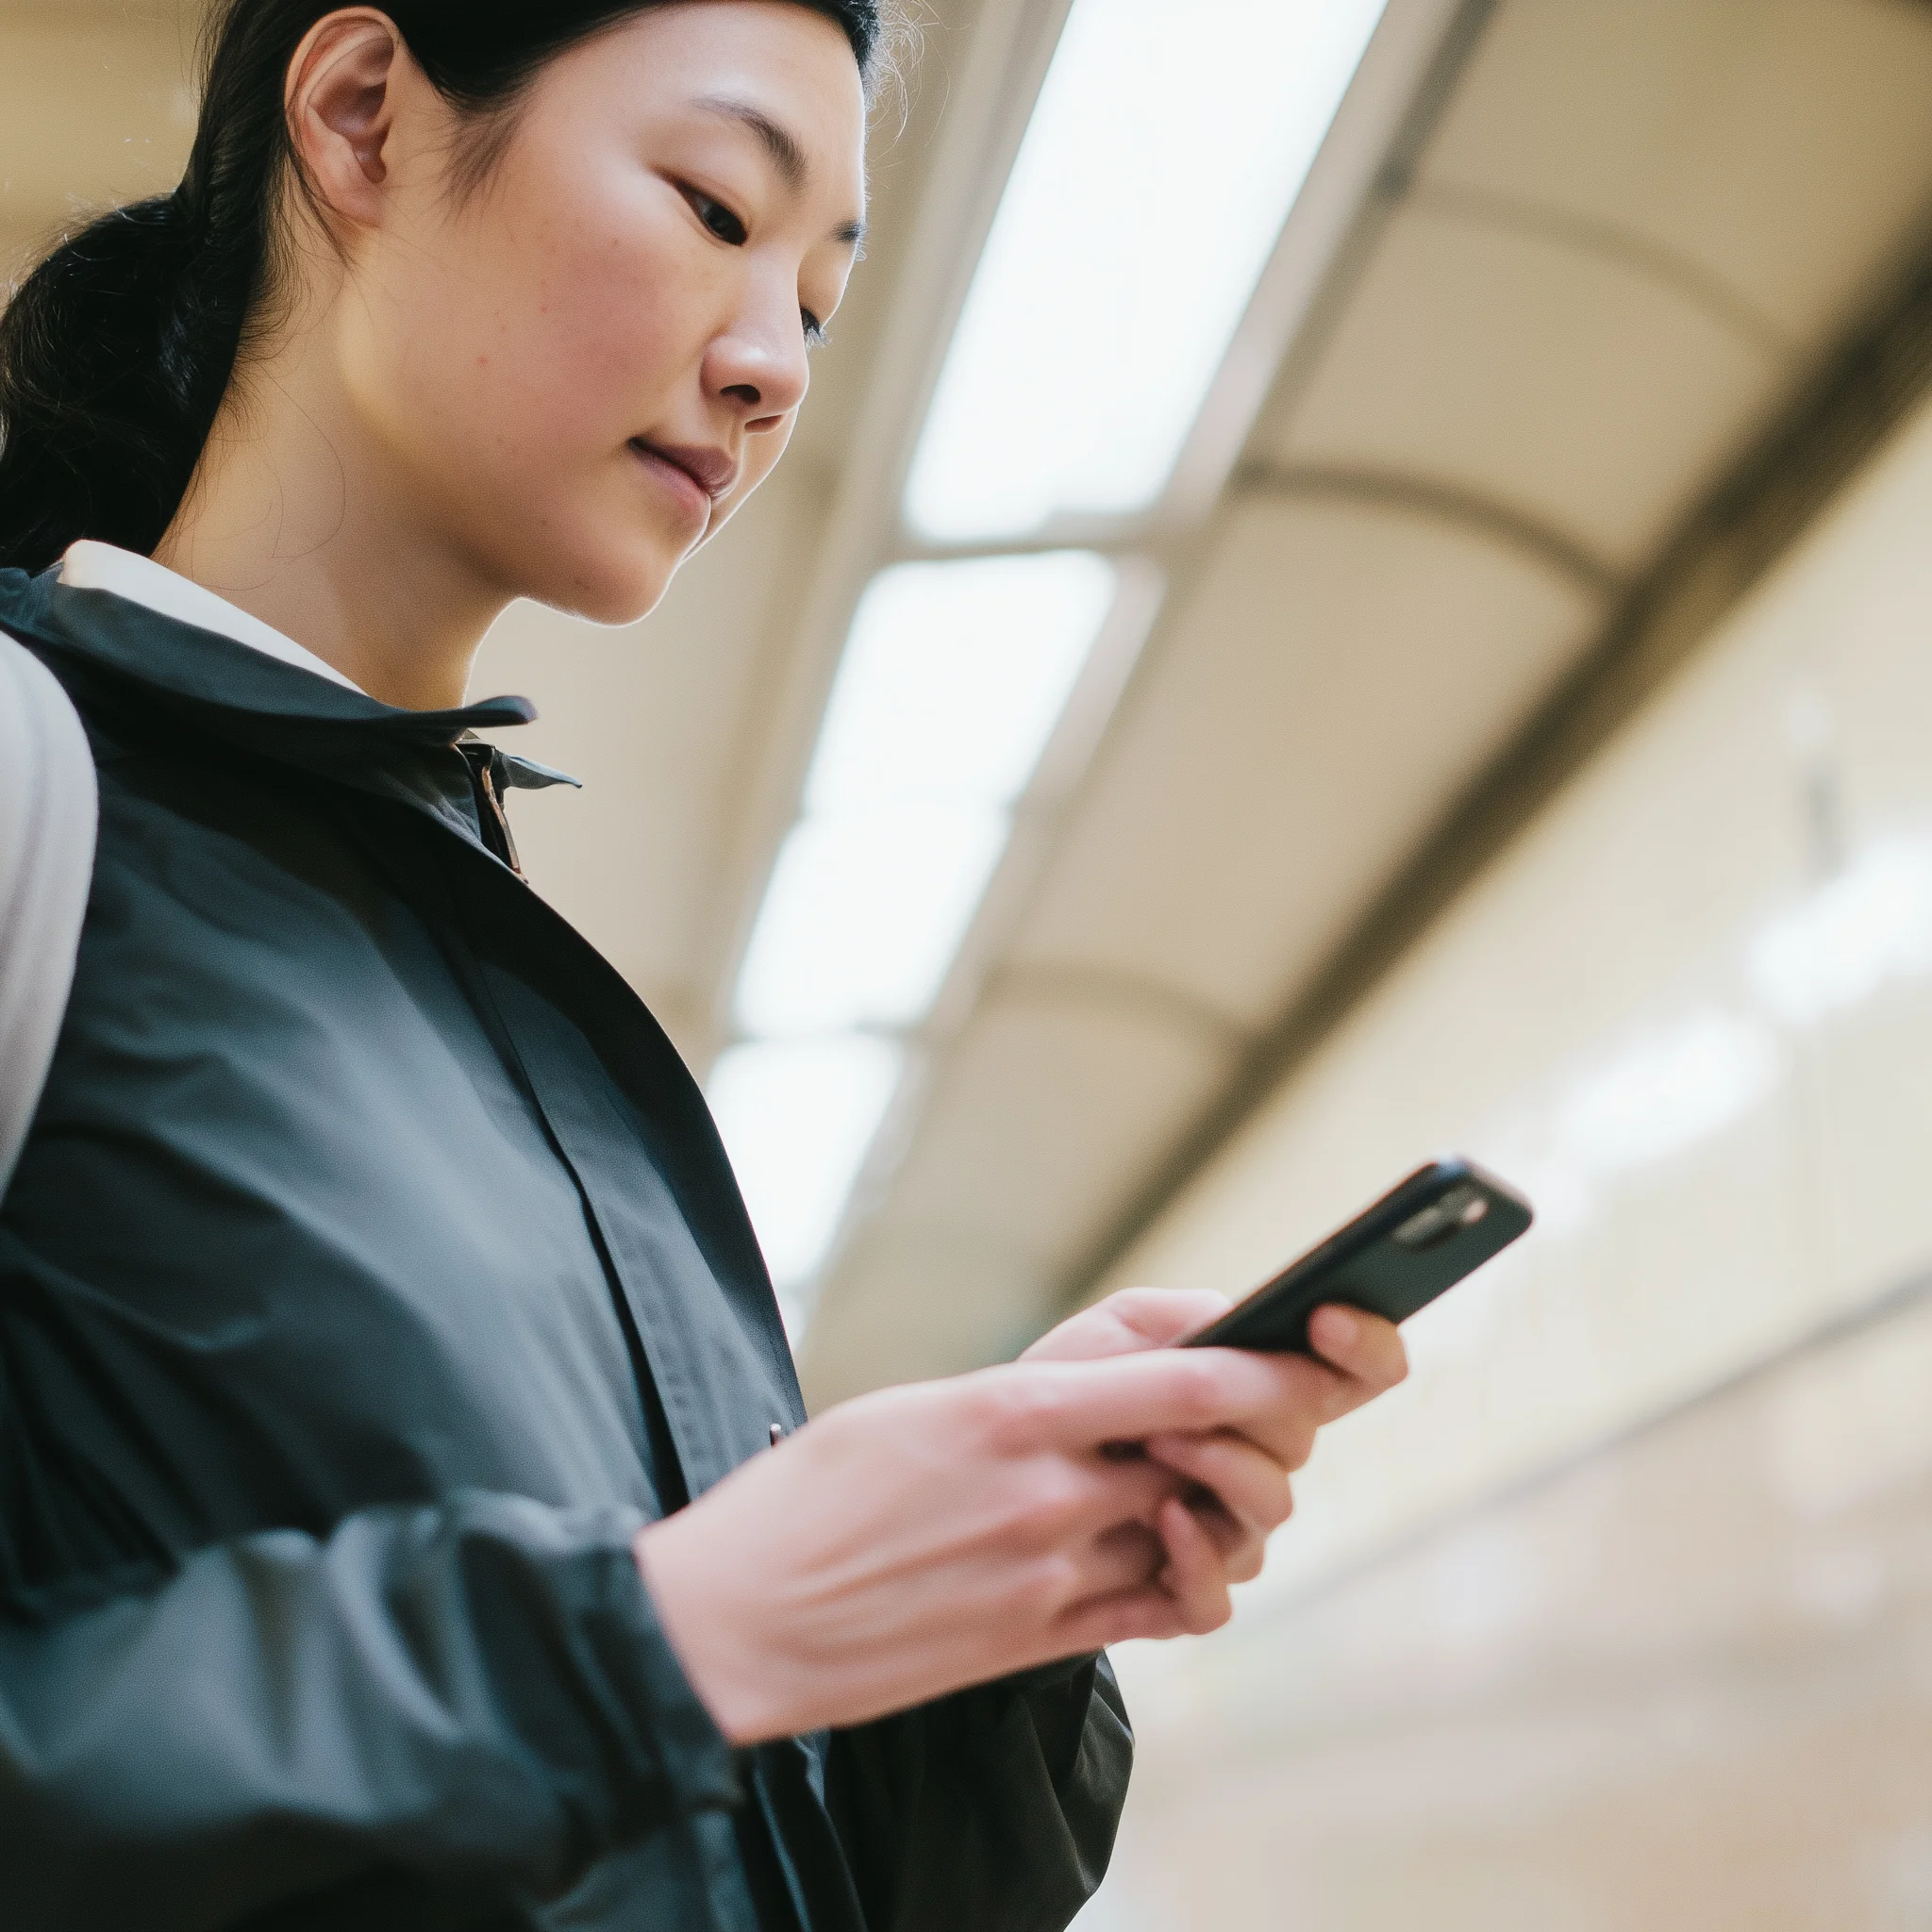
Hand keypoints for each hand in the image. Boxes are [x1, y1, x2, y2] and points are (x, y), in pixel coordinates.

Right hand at [635, 1339, 1392, 1742]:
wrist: (735, 1621)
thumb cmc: (809, 1496)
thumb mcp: (914, 1406)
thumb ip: (1028, 1394)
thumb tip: (1118, 1388)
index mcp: (1010, 1411)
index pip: (1190, 1382)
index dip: (1271, 1368)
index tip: (1307, 1349)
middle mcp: (1046, 1495)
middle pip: (1218, 1462)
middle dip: (1267, 1440)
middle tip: (1265, 1418)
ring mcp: (1048, 1578)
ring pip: (1204, 1542)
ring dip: (1230, 1511)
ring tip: (1200, 1484)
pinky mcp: (1038, 1645)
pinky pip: (1162, 1616)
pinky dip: (1194, 1583)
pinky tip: (1172, 1556)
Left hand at [1024, 1287, 1408, 1599]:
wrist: (983, 1484)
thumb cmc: (1053, 1397)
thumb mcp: (1106, 1337)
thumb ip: (1177, 1322)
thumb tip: (1244, 1325)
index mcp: (1248, 1392)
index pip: (1352, 1375)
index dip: (1366, 1347)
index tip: (1329, 1318)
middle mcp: (1252, 1464)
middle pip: (1304, 1440)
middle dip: (1257, 1407)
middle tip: (1191, 1392)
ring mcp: (1224, 1532)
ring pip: (1269, 1513)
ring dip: (1222, 1470)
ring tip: (1156, 1441)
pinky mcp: (1181, 1594)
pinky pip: (1217, 1600)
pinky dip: (1197, 1562)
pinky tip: (1161, 1521)